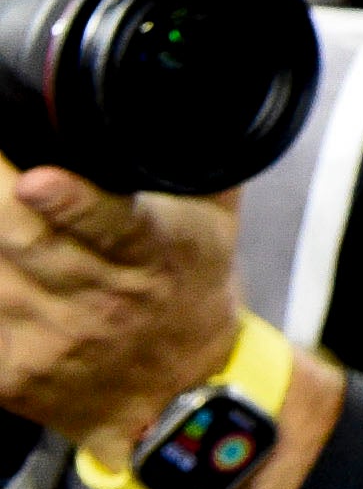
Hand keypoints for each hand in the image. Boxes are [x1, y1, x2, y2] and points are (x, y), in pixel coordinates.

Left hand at [0, 157, 244, 458]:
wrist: (176, 398)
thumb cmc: (190, 292)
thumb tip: (174, 91)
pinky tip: (0, 272)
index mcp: (157, 255)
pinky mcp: (9, 372)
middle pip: (27, 240)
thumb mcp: (215, 222)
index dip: (74, 203)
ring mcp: (51, 340)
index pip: (114, 226)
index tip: (38, 179)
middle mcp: (104, 301)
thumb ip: (195, 158)